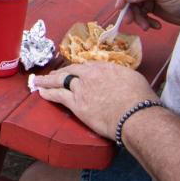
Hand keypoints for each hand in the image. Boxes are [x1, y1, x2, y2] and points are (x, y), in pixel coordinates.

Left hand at [33, 63, 158, 138]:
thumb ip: (121, 77)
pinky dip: (48, 92)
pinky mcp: (76, 104)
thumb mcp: (133, 79)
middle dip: (60, 72)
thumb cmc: (140, 99)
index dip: (78, 69)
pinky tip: (41, 91)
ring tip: (39, 80)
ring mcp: (81, 88)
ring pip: (60, 81)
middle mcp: (91, 75)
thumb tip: (119, 81)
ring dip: (48, 80)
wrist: (135, 114)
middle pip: (71, 70)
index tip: (74, 71)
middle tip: (52, 74)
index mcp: (105, 67)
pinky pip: (58, 95)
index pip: (87, 66)